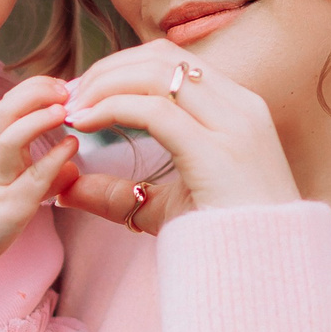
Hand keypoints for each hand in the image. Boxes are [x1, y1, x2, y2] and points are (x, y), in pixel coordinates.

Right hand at [0, 77, 77, 300]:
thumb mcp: (14, 189)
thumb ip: (42, 177)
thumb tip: (71, 168)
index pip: (11, 104)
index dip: (35, 87)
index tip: (61, 84)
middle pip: (6, 110)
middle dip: (35, 91)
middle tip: (65, 88)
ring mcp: (0, 181)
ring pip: (10, 140)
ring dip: (38, 119)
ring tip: (64, 109)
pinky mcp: (8, 208)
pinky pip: (30, 179)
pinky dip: (52, 159)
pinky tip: (70, 146)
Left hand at [56, 42, 297, 233]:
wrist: (265, 275)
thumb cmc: (223, 241)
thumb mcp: (165, 208)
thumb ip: (118, 194)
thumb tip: (65, 192)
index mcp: (236, 108)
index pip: (171, 61)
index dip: (120, 68)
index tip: (82, 94)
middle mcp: (240, 105)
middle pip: (160, 56)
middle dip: (107, 69)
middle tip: (68, 97)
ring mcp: (234, 125)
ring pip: (156, 73)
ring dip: (104, 84)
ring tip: (73, 110)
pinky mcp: (218, 151)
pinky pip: (155, 110)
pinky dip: (112, 108)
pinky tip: (85, 124)